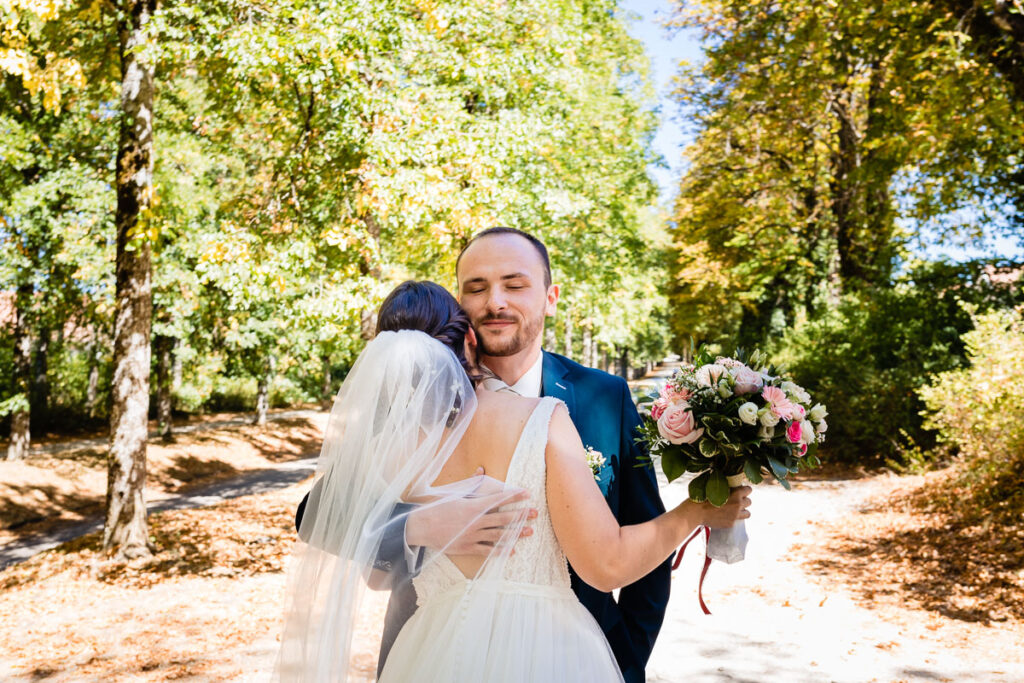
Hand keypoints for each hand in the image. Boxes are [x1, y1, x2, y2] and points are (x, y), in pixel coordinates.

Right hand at [405, 469, 537, 555]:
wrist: (422, 527)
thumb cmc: (438, 508)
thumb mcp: (454, 494)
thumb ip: (471, 483)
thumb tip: (481, 470)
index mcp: (473, 505)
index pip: (499, 498)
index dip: (514, 495)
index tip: (527, 493)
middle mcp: (476, 521)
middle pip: (503, 517)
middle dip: (521, 514)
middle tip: (535, 513)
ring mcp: (473, 535)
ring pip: (499, 534)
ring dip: (516, 533)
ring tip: (529, 531)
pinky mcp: (468, 547)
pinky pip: (488, 550)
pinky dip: (500, 551)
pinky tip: (512, 550)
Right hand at [676, 485, 750, 530]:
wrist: (696, 512)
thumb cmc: (703, 497)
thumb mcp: (715, 487)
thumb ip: (726, 486)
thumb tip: (730, 484)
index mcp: (736, 493)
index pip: (749, 490)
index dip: (743, 490)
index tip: (739, 491)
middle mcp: (738, 504)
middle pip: (749, 501)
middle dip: (743, 500)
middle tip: (735, 500)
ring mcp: (735, 515)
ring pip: (747, 513)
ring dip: (742, 511)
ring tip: (734, 510)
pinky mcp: (731, 524)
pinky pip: (737, 520)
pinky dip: (733, 518)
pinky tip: (725, 516)